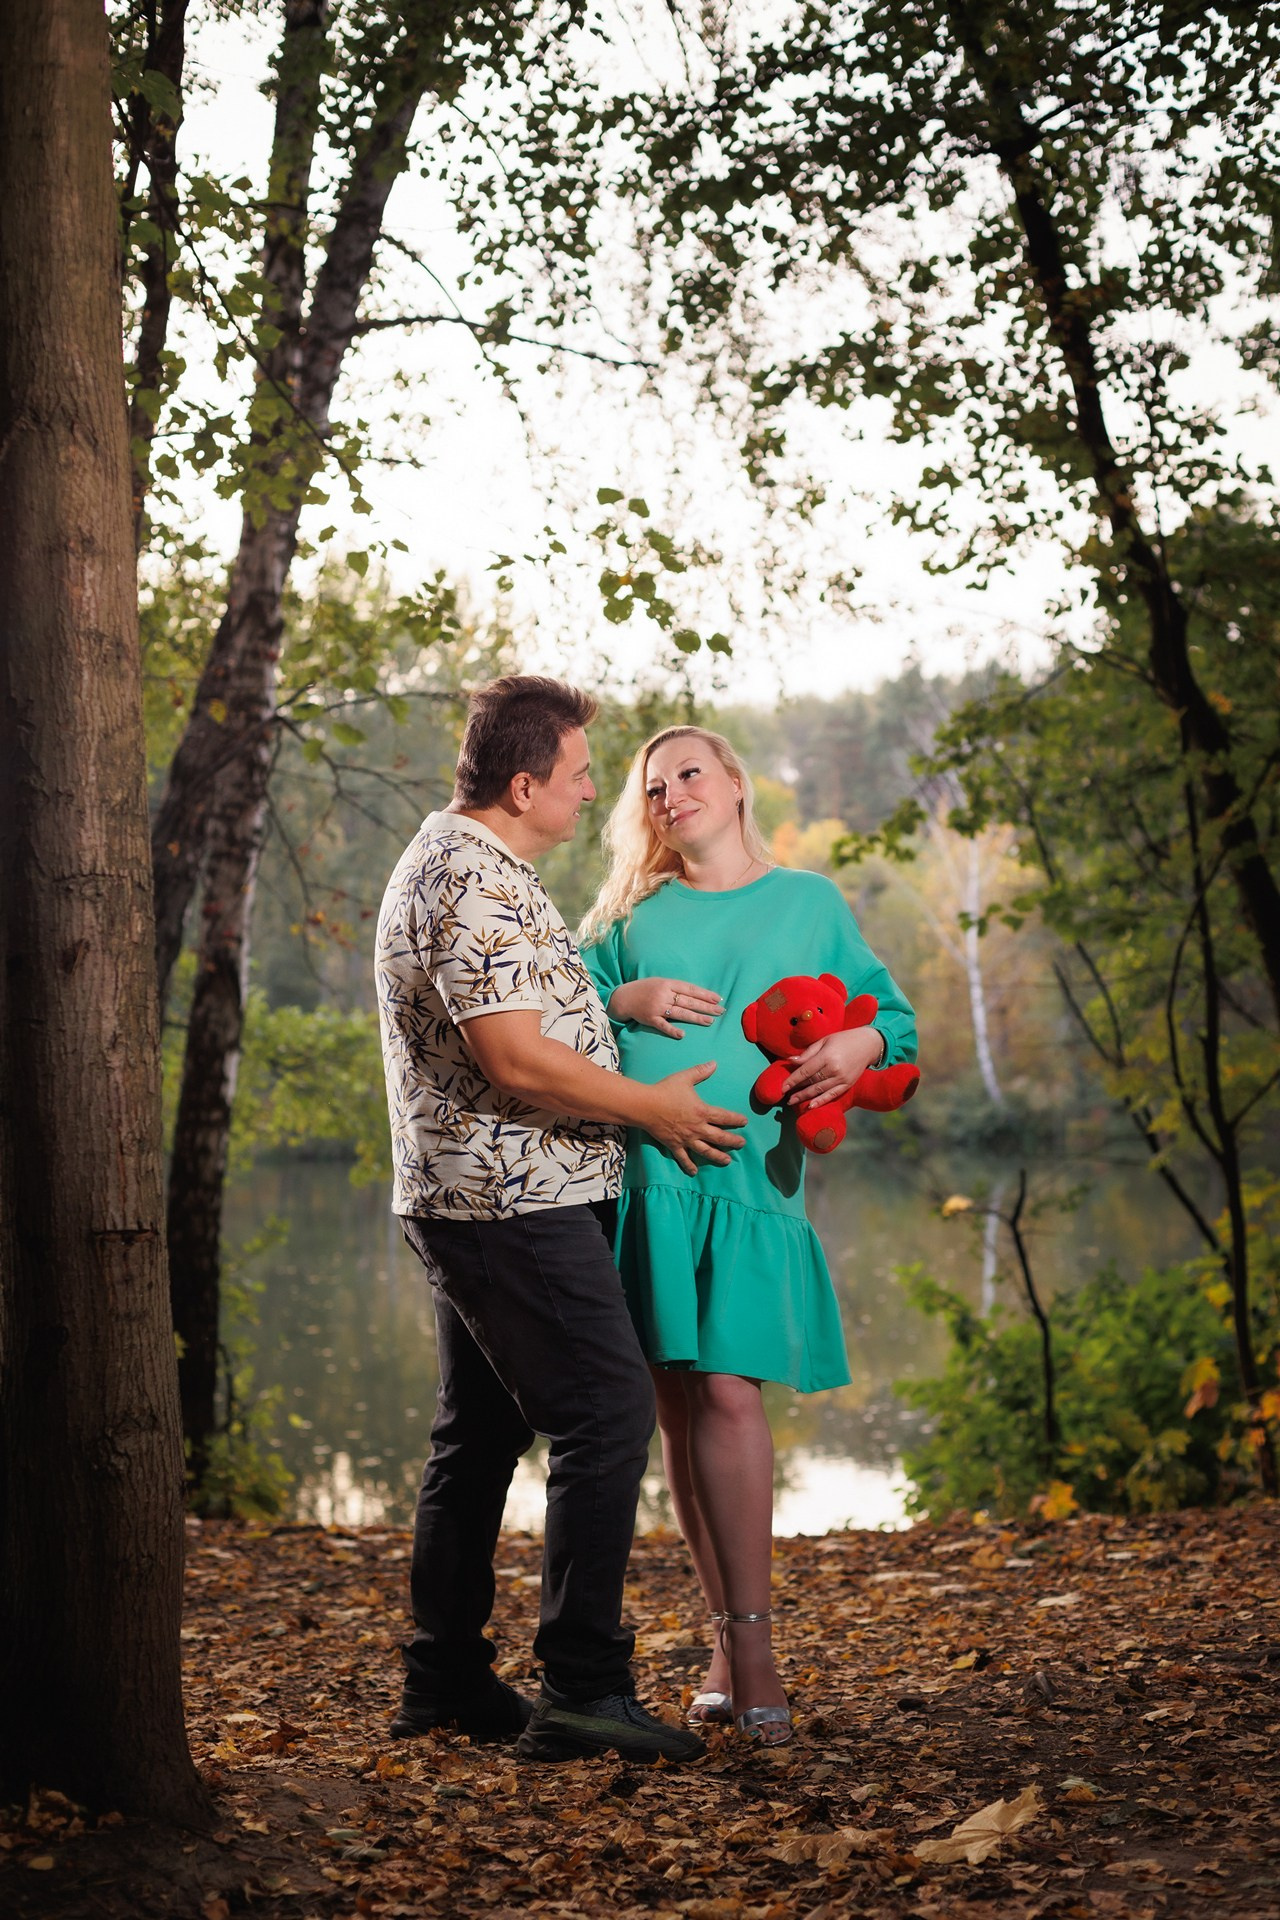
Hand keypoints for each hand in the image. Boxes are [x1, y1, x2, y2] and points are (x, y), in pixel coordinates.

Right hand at [609, 976, 723, 1037]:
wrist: (623, 998)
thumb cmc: (645, 989)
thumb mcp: (660, 982)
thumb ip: (676, 988)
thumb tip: (696, 995)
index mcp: (667, 983)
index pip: (690, 989)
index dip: (705, 994)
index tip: (718, 999)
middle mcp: (663, 995)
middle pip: (688, 1001)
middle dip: (706, 1006)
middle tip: (720, 1011)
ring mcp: (656, 1007)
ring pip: (680, 1013)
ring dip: (696, 1018)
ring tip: (710, 1021)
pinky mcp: (650, 1019)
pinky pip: (663, 1026)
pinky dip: (672, 1030)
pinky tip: (683, 1035)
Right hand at [643, 1062, 745, 1173]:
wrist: (645, 1106)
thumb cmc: (665, 1091)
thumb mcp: (684, 1078)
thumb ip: (700, 1071)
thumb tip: (714, 1063)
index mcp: (702, 1111)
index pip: (724, 1117)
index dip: (736, 1120)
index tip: (744, 1122)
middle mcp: (697, 1128)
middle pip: (719, 1137)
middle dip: (733, 1141)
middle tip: (742, 1144)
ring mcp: (686, 1139)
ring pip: (706, 1150)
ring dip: (718, 1156)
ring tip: (727, 1161)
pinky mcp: (674, 1145)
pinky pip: (684, 1158)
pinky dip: (689, 1165)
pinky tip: (695, 1172)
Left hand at [782, 1026, 883, 1107]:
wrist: (868, 1044)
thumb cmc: (843, 1039)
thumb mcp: (824, 1041)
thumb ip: (808, 1053)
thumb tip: (791, 1061)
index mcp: (827, 1056)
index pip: (805, 1070)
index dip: (792, 1079)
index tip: (782, 1087)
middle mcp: (834, 1069)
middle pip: (811, 1082)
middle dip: (796, 1089)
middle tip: (784, 1096)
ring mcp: (842, 1079)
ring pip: (820, 1090)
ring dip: (805, 1097)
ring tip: (792, 1101)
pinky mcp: (848, 1084)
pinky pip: (832, 1095)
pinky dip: (821, 1101)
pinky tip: (810, 1106)